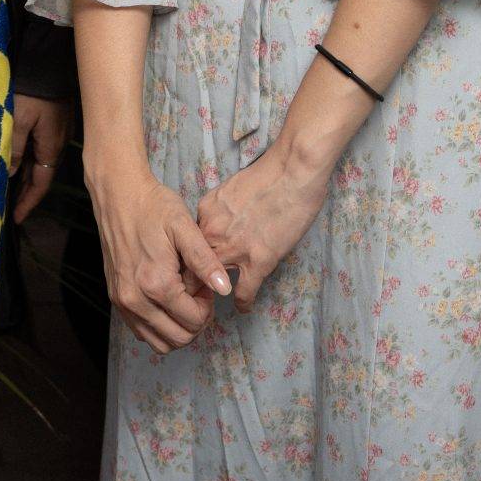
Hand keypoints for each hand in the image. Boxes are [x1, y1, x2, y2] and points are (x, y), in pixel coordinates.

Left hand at [10, 94, 70, 221]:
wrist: (49, 60)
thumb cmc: (33, 90)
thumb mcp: (18, 121)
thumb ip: (14, 150)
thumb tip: (11, 174)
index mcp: (51, 146)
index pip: (40, 184)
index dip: (28, 202)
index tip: (16, 218)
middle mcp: (58, 142)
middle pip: (41, 174)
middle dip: (27, 192)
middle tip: (11, 208)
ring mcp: (57, 130)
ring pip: (40, 160)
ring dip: (27, 175)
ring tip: (11, 188)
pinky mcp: (54, 120)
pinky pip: (40, 147)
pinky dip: (29, 159)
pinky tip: (18, 160)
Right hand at [87, 156, 230, 354]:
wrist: (118, 195)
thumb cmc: (153, 207)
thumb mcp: (184, 226)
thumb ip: (205, 260)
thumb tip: (225, 289)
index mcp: (156, 283)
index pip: (193, 321)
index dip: (208, 307)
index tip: (206, 285)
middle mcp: (135, 299)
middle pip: (178, 338)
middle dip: (196, 320)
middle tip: (198, 293)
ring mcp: (122, 302)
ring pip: (159, 343)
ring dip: (178, 329)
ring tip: (183, 298)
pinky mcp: (115, 299)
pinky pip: (141, 332)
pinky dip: (159, 327)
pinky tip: (166, 301)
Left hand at [196, 144, 328, 314]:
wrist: (293, 172)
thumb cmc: (268, 174)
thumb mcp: (230, 188)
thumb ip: (219, 209)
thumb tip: (220, 225)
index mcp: (205, 212)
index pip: (187, 244)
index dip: (188, 259)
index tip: (190, 270)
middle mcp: (213, 232)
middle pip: (191, 266)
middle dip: (191, 283)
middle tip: (193, 297)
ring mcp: (234, 248)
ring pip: (212, 283)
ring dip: (213, 295)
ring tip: (214, 307)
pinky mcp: (258, 261)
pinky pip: (243, 292)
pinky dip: (243, 303)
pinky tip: (244, 308)